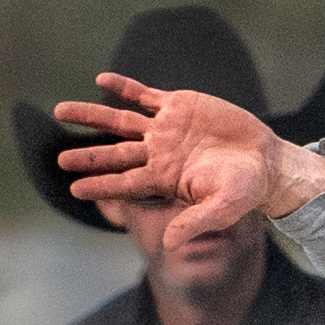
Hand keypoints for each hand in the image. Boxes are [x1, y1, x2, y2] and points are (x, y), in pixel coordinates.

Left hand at [52, 74, 324, 250]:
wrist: (265, 161)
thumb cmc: (245, 190)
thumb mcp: (222, 209)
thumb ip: (195, 223)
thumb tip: (169, 243)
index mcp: (165, 179)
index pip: (125, 182)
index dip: (100, 184)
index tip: (74, 188)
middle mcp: (158, 153)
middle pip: (114, 152)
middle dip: (87, 155)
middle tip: (60, 159)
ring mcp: (166, 128)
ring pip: (120, 120)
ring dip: (92, 116)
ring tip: (61, 111)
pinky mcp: (178, 106)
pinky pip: (144, 94)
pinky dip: (123, 88)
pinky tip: (101, 81)